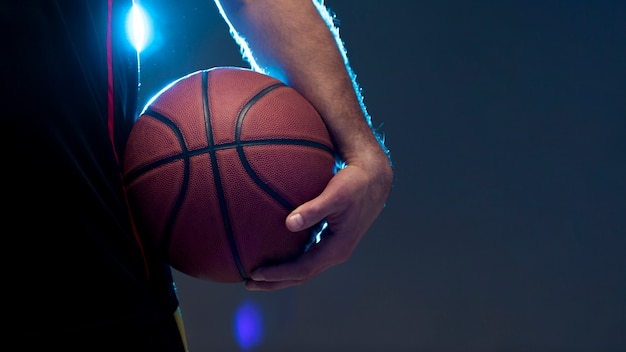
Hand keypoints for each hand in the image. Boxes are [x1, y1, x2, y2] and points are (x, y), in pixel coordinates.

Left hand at [245, 152, 392, 290]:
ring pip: (304, 269)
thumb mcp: (335, 195)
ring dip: (281, 275)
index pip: (302, 269)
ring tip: (257, 276)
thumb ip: (314, 210)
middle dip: (275, 282)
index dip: (278, 274)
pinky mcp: (331, 240)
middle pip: (302, 276)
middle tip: (248, 283)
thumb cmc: (354, 184)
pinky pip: (307, 257)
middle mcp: (336, 253)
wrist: (374, 179)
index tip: (255, 274)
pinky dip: (290, 261)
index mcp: (337, 248)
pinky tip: (275, 256)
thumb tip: (289, 223)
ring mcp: (334, 249)